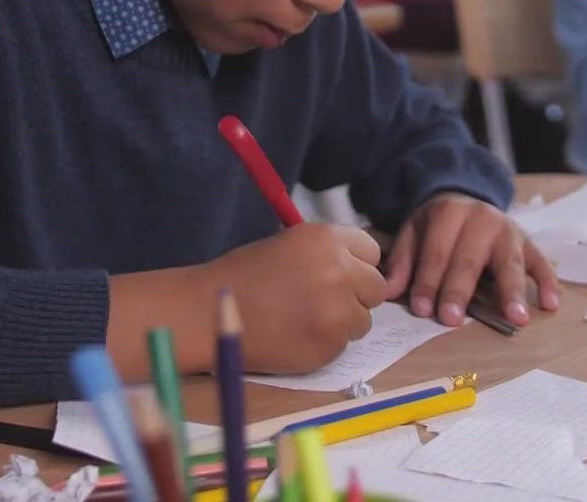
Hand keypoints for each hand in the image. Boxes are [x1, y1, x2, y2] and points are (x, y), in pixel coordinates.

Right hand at [196, 223, 387, 374]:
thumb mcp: (290, 245)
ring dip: (343, 322)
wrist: (210, 313)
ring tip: (306, 319)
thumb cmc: (245, 275)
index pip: (371, 251)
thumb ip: (329, 253)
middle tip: (324, 301)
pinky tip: (296, 336)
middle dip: (356, 295)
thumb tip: (360, 267)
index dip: (356, 264)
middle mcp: (339, 272)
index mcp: (326, 239)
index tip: (339, 274)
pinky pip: (344, 345)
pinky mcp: (330, 346)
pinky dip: (325, 343)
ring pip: (363, 320)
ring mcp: (337, 312)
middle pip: (375, 287)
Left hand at [384, 192, 559, 328]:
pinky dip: (548, 283)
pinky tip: (550, 305)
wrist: (465, 197)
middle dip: (459, 291)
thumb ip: (403, 260)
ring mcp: (509, 230)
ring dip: (513, 292)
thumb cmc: (437, 225)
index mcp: (450, 212)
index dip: (428, 281)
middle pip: (470, 259)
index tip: (422, 311)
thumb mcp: (414, 231)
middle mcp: (482, 218)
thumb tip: (389, 292)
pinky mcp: (529, 241)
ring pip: (509, 262)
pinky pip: (541, 262)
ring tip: (517, 318)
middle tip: (452, 321)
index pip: (437, 252)